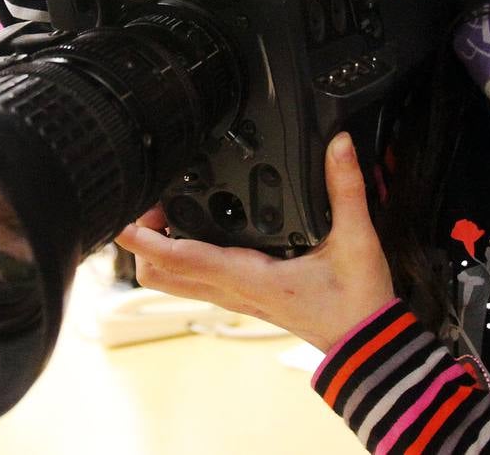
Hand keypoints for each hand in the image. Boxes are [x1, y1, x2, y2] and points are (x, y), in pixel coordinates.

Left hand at [114, 132, 395, 352]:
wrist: (366, 345)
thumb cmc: (357, 303)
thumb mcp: (356, 240)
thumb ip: (346, 188)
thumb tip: (338, 145)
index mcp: (250, 277)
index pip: (181, 259)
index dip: (144, 239)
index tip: (123, 216)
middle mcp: (235, 290)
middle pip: (161, 275)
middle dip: (142, 243)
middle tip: (148, 203)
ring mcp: (236, 297)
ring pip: (176, 279)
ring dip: (158, 250)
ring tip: (165, 210)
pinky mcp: (245, 296)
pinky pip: (198, 278)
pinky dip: (182, 256)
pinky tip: (198, 228)